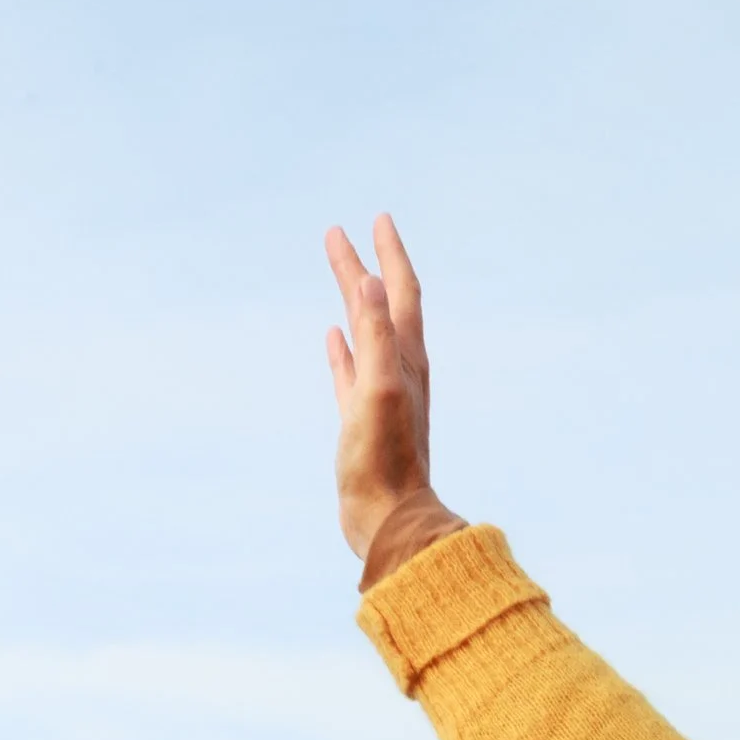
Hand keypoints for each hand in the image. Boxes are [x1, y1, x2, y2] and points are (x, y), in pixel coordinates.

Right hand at [325, 215, 464, 580]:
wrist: (387, 520)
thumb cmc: (384, 460)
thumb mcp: (379, 389)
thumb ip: (377, 335)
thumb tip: (370, 281)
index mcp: (407, 359)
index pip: (401, 292)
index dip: (389, 254)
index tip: (378, 219)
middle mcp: (399, 371)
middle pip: (380, 306)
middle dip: (362, 267)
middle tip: (339, 233)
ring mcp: (380, 395)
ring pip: (365, 334)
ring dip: (352, 302)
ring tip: (340, 273)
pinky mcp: (361, 421)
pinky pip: (350, 372)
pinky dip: (342, 349)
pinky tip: (332, 337)